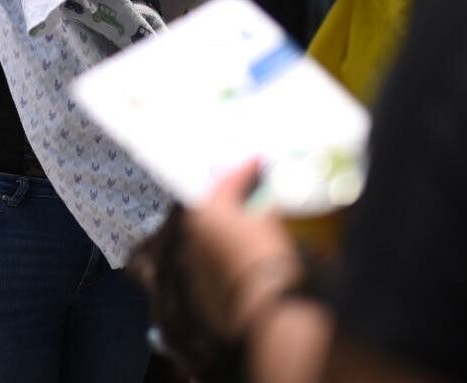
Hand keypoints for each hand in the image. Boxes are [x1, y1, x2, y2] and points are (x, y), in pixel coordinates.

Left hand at [181, 160, 301, 338]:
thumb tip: (266, 202)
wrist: (264, 305)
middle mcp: (194, 232)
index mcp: (209, 210)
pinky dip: (225, 250)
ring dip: (226, 226)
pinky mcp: (200, 285)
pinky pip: (212, 258)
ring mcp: (194, 260)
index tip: (258, 161)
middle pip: (212, 207)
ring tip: (246, 220)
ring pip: (209, 234)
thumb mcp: (272, 221)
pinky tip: (241, 252)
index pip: (227, 181)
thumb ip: (265, 205)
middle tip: (248, 188)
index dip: (245, 169)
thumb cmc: (269, 256)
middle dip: (229, 197)